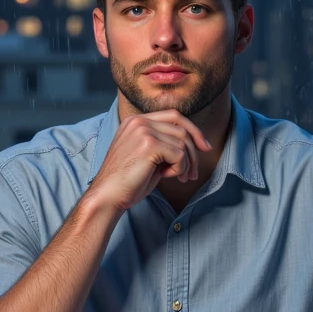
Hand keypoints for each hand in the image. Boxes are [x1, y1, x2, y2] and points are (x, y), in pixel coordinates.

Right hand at [88, 111, 211, 213]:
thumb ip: (164, 144)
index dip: (193, 130)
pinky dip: (179, 168)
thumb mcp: (148, 156)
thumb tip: (193, 145)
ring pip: (182, 142)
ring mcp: (143, 131)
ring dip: (185, 163)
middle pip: (181, 128)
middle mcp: (139, 121)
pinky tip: (167, 176)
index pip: (174, 116)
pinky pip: (179, 154)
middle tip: (194, 173)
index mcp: (136, 121)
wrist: (108, 195)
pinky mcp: (149, 144)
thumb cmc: (128, 181)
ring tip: (178, 177)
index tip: (204, 147)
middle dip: (194, 151)